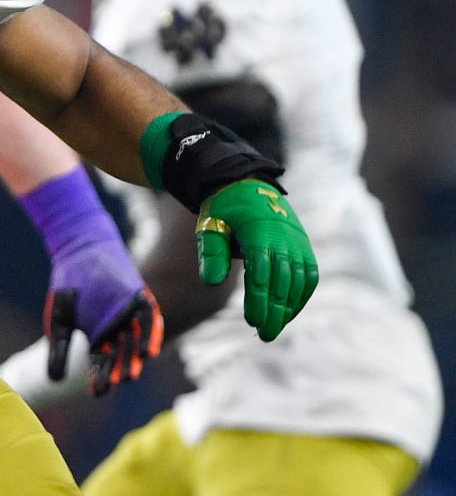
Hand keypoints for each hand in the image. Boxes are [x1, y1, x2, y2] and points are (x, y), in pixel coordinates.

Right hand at [22, 168, 162, 396]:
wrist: (79, 250)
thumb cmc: (68, 287)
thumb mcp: (58, 322)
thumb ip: (58, 351)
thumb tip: (54, 382)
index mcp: (98, 340)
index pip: (101, 366)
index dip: (100, 380)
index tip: (96, 392)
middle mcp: (118, 332)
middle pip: (121, 357)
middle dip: (118, 371)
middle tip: (114, 383)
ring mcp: (130, 317)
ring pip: (136, 343)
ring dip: (135, 359)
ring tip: (131, 375)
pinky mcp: (140, 300)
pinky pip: (149, 320)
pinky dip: (150, 335)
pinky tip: (149, 352)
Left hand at [196, 178, 318, 340]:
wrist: (247, 184)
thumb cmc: (224, 208)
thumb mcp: (210, 223)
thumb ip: (211, 252)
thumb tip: (210, 282)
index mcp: (260, 232)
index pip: (262, 273)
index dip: (259, 300)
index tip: (252, 322)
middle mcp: (285, 238)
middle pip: (282, 282)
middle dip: (275, 312)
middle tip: (264, 335)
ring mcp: (298, 242)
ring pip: (299, 282)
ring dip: (289, 308)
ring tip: (273, 329)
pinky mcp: (303, 246)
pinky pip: (309, 276)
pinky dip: (301, 296)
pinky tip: (289, 313)